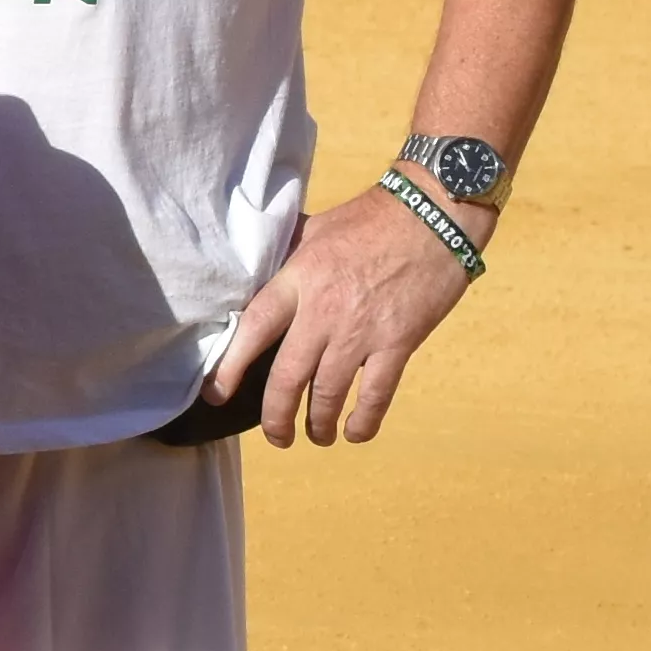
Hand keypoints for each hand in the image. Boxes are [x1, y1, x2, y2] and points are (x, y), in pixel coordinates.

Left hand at [201, 187, 482, 446]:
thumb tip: (259, 266)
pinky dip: (365, 420)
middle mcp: (324, 311)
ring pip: (330, 393)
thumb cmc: (372, 218)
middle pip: (288, 377)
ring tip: (317, 436)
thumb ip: (287, 254)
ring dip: (320, 423)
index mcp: (298, 279)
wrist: (434, 215)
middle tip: (276, 436)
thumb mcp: (316, 227)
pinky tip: (356, 433)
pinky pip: (376, 394)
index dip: (231, 365)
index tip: (216, 392)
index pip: (254, 328)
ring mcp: (362, 331)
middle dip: (277, 415)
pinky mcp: (398, 342)